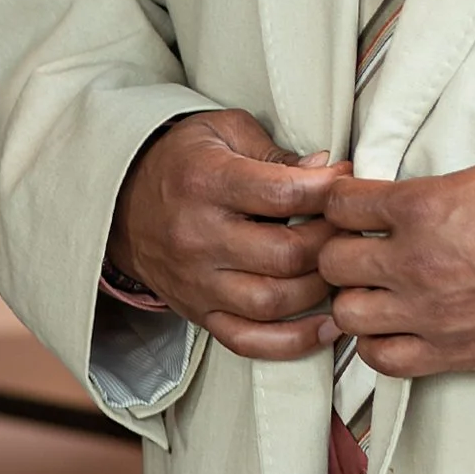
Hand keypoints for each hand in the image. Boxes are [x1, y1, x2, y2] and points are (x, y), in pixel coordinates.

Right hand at [108, 109, 349, 359]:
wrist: (122, 201)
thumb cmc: (184, 158)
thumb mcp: (225, 131)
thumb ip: (275, 153)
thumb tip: (326, 170)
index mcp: (207, 182)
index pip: (282, 194)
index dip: (328, 190)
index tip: (350, 181)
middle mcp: (199, 237)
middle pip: (284, 254)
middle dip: (332, 240)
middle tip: (352, 226)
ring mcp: (197, 282)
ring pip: (272, 301)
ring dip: (321, 289)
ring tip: (344, 267)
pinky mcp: (198, 313)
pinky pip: (248, 341)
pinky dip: (292, 342)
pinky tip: (327, 325)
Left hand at [318, 164, 474, 377]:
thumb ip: (426, 191)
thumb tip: (398, 200)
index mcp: (422, 207)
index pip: (343, 203)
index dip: (337, 201)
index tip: (342, 205)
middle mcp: (414, 261)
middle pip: (333, 260)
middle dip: (339, 249)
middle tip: (354, 246)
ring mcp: (426, 311)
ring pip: (346, 311)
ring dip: (353, 297)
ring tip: (370, 288)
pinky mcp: (444, 351)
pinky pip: (380, 358)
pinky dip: (376, 343)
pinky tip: (388, 326)